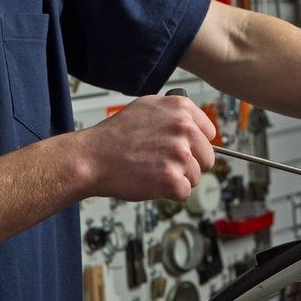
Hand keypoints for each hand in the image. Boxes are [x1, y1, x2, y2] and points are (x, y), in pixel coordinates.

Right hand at [80, 95, 215, 200]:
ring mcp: (180, 153)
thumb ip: (176, 114)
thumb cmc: (116, 136)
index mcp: (181, 108)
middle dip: (189, 164)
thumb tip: (197, 127)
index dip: (194, 145)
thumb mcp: (148, 108)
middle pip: (207, 158)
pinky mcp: (173, 178)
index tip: (179, 148)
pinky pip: (184, 192)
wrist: (92, 157)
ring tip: (153, 170)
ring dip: (178, 179)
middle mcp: (184, 128)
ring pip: (197, 176)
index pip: (209, 133)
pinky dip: (169, 193)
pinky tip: (151, 181)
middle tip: (162, 162)